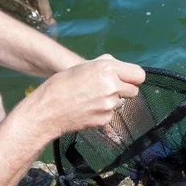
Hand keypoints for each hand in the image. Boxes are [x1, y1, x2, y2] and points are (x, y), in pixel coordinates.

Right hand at [26, 54, 145, 138]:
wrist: (47, 110)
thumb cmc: (62, 85)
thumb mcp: (84, 66)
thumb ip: (105, 65)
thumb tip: (120, 68)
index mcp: (107, 69)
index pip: (138, 75)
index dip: (133, 77)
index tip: (128, 80)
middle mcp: (111, 86)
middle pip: (134, 90)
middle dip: (125, 90)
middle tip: (109, 89)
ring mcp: (109, 105)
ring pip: (122, 102)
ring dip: (112, 101)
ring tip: (91, 99)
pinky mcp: (105, 119)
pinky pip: (111, 114)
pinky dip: (103, 112)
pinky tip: (88, 109)